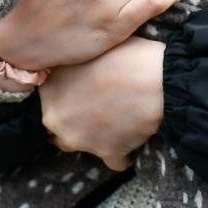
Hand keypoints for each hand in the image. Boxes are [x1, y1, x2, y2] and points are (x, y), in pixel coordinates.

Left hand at [41, 37, 164, 171]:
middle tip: (101, 100)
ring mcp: (80, 140)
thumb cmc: (126, 54)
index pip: (50, 95)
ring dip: (95, 135)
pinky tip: (133, 134)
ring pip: (82, 141)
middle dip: (76, 116)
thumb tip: (77, 65)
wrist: (158, 80)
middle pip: (60, 123)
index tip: (84, 84)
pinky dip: (122, 151)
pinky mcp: (107, 154)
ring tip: (118, 117)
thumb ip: (75, 62)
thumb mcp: (91, 48)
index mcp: (50, 89)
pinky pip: (113, 159)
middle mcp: (57, 118)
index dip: (67, 89)